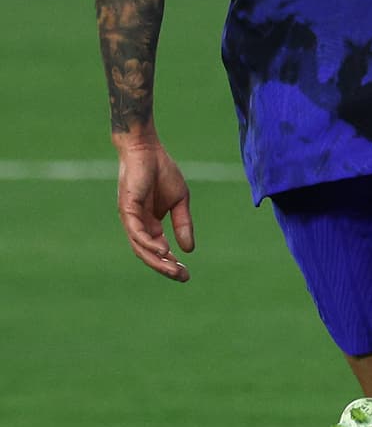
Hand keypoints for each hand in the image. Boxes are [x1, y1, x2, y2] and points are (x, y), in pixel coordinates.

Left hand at [114, 137, 194, 279]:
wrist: (147, 150)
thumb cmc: (162, 171)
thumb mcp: (180, 201)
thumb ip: (183, 224)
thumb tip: (189, 250)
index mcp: (150, 224)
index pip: (159, 250)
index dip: (171, 263)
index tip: (186, 274)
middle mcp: (138, 225)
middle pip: (149, 254)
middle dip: (165, 267)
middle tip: (182, 277)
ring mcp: (131, 219)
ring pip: (141, 247)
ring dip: (157, 260)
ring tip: (173, 269)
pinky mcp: (127, 209)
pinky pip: (137, 232)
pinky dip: (148, 243)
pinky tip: (162, 250)